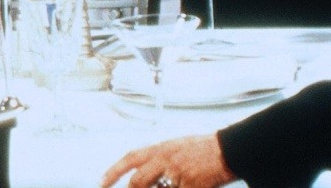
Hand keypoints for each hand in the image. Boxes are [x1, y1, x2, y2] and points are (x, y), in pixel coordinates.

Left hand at [101, 134, 234, 187]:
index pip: (130, 158)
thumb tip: (147, 171)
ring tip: (165, 185)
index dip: (113, 171)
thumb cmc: (205, 148)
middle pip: (137, 181)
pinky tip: (181, 187)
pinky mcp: (188, 185)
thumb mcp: (177, 146)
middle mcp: (165, 159)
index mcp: (161, 148)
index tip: (102, 181)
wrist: (228, 150)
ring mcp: (176, 174)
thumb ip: (160, 158)